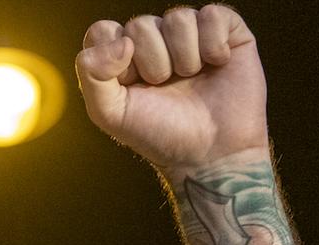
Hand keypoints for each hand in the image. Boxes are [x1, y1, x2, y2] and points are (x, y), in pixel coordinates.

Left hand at [75, 5, 267, 175]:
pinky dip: (213, 44)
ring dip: (184, 58)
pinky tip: (217, 64)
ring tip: (191, 79)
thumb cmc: (159, 135)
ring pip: (178, 18)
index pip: (103, 31)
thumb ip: (92, 74)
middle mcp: (155, 40)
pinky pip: (213, 15)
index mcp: (121, 56)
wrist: (210, 155)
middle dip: (153, 64)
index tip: (132, 86)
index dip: (115, 59)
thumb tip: (122, 41)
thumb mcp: (111, 113)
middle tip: (166, 88)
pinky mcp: (226, 31)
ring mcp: (190, 34)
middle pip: (140, 25)